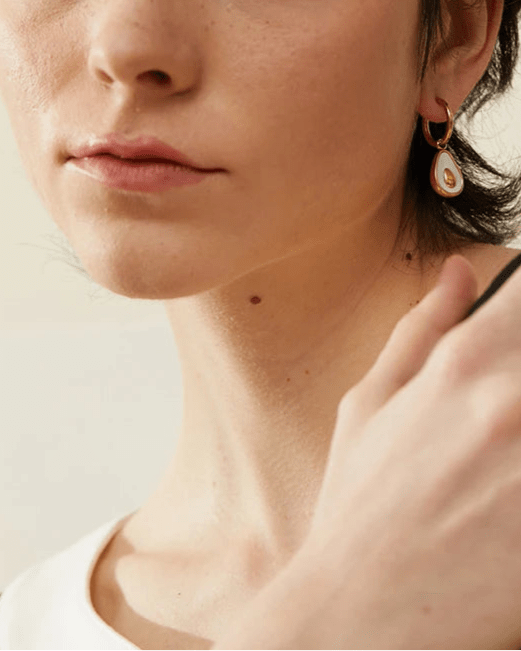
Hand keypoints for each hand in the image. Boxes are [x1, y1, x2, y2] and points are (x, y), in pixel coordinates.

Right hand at [213, 254, 520, 649]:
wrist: (361, 608)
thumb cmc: (359, 503)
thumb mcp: (369, 405)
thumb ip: (421, 329)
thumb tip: (460, 273)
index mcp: (463, 364)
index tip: (520, 332)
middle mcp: (513, 400)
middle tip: (503, 414)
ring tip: (504, 451)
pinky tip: (514, 482)